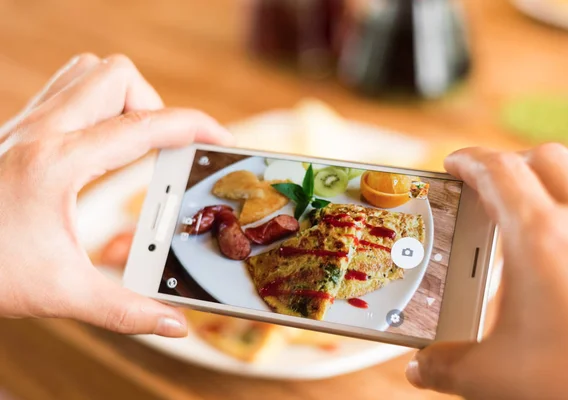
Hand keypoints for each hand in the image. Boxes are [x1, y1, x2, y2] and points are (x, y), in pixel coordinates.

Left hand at [0, 54, 233, 336]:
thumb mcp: (61, 294)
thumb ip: (126, 311)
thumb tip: (174, 325)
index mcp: (59, 164)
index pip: (145, 126)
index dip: (193, 127)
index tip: (219, 138)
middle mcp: (41, 131)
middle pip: (116, 76)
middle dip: (154, 105)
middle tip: (162, 148)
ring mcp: (24, 125)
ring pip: (88, 72)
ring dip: (122, 97)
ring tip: (134, 140)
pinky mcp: (16, 130)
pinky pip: (66, 91)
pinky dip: (96, 105)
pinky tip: (99, 147)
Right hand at [406, 144, 567, 398]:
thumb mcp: (495, 376)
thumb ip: (447, 366)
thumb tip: (422, 367)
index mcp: (541, 240)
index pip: (498, 171)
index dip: (470, 159)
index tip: (454, 163)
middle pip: (544, 159)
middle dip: (509, 163)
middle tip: (484, 187)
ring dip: (548, 186)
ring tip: (524, 217)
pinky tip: (566, 251)